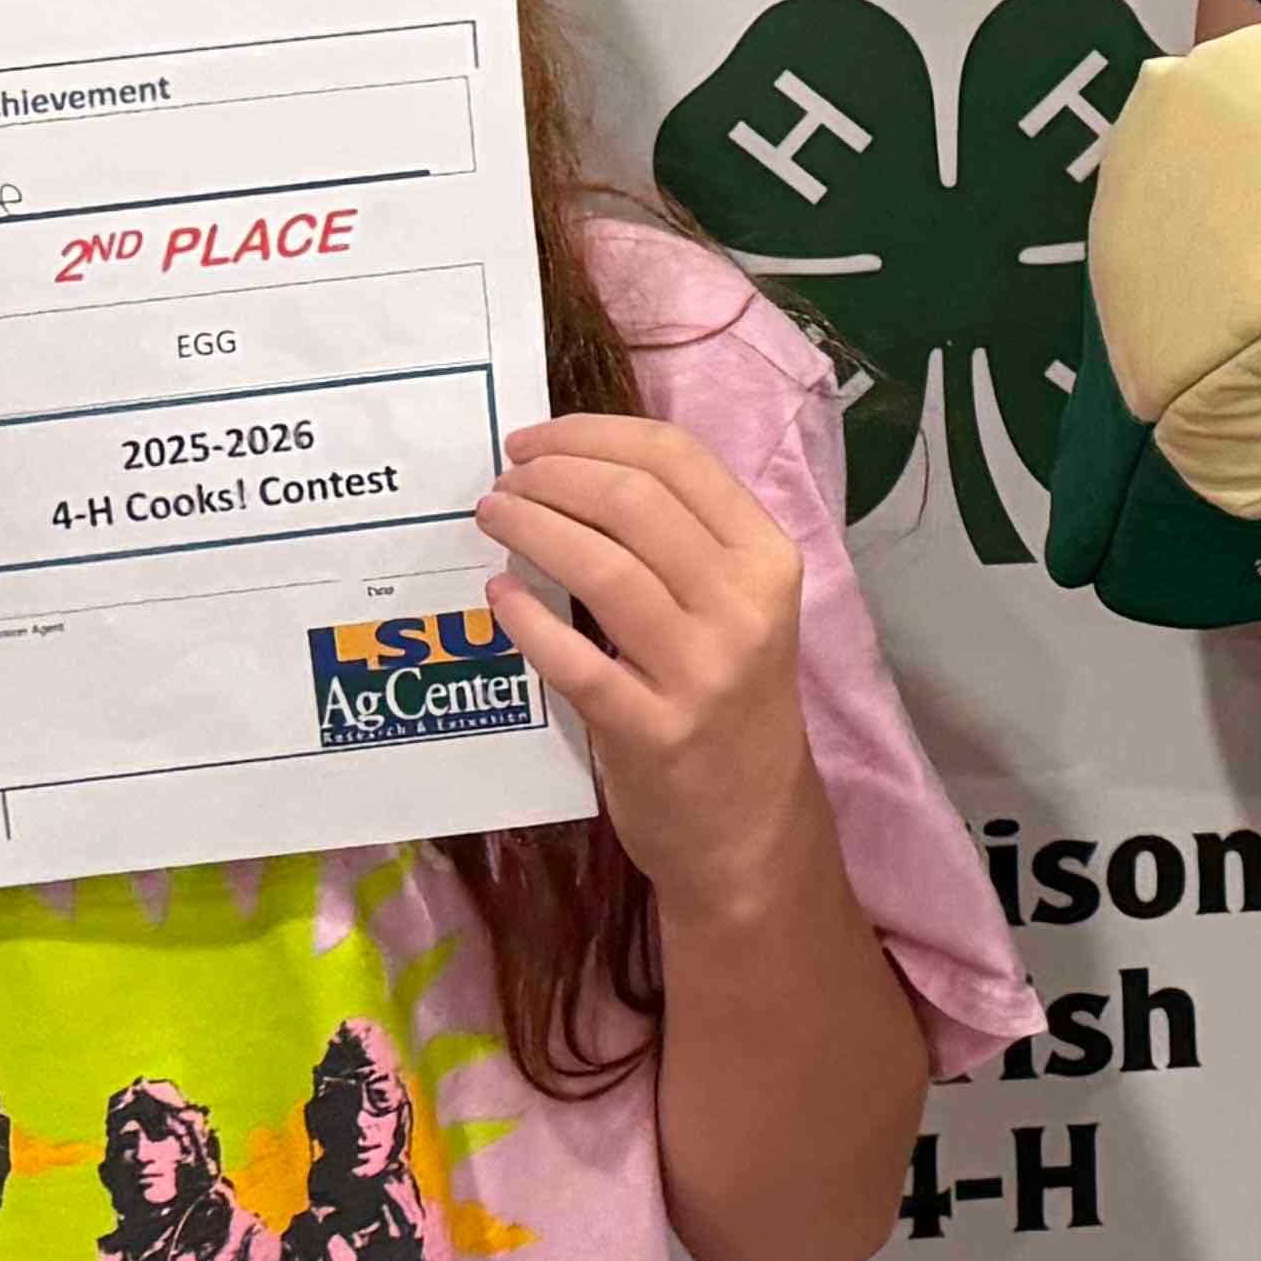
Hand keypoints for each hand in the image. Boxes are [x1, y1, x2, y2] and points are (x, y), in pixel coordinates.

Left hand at [472, 412, 830, 913]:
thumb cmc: (729, 700)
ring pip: (603, 566)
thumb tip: (574, 469)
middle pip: (633, 501)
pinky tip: (499, 597)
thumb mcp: (737, 608)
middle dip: (550, 476)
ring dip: (531, 528)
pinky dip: (527, 618)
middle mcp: (745, 605)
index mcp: (768, 558)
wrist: (749, 825)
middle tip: (504, 484)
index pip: (678, 459)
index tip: (534, 441)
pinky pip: (575, 659)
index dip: (592, 434)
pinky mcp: (655, 730)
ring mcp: (703, 670)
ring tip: (492, 518)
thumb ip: (682, 542)